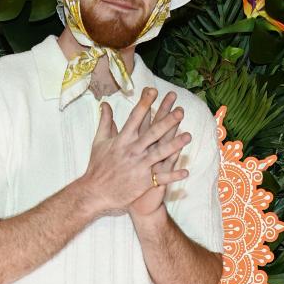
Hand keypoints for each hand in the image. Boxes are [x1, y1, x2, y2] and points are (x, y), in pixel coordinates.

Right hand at [81, 87, 189, 217]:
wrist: (94, 193)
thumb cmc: (97, 166)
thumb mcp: (99, 142)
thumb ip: (105, 122)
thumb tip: (105, 104)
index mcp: (122, 139)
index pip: (135, 117)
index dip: (145, 103)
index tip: (154, 91)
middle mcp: (132, 151)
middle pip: (152, 133)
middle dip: (167, 121)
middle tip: (180, 111)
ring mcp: (138, 166)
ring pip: (159, 153)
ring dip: (175, 145)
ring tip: (188, 136)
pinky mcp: (143, 182)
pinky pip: (161, 178)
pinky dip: (173, 175)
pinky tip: (186, 171)